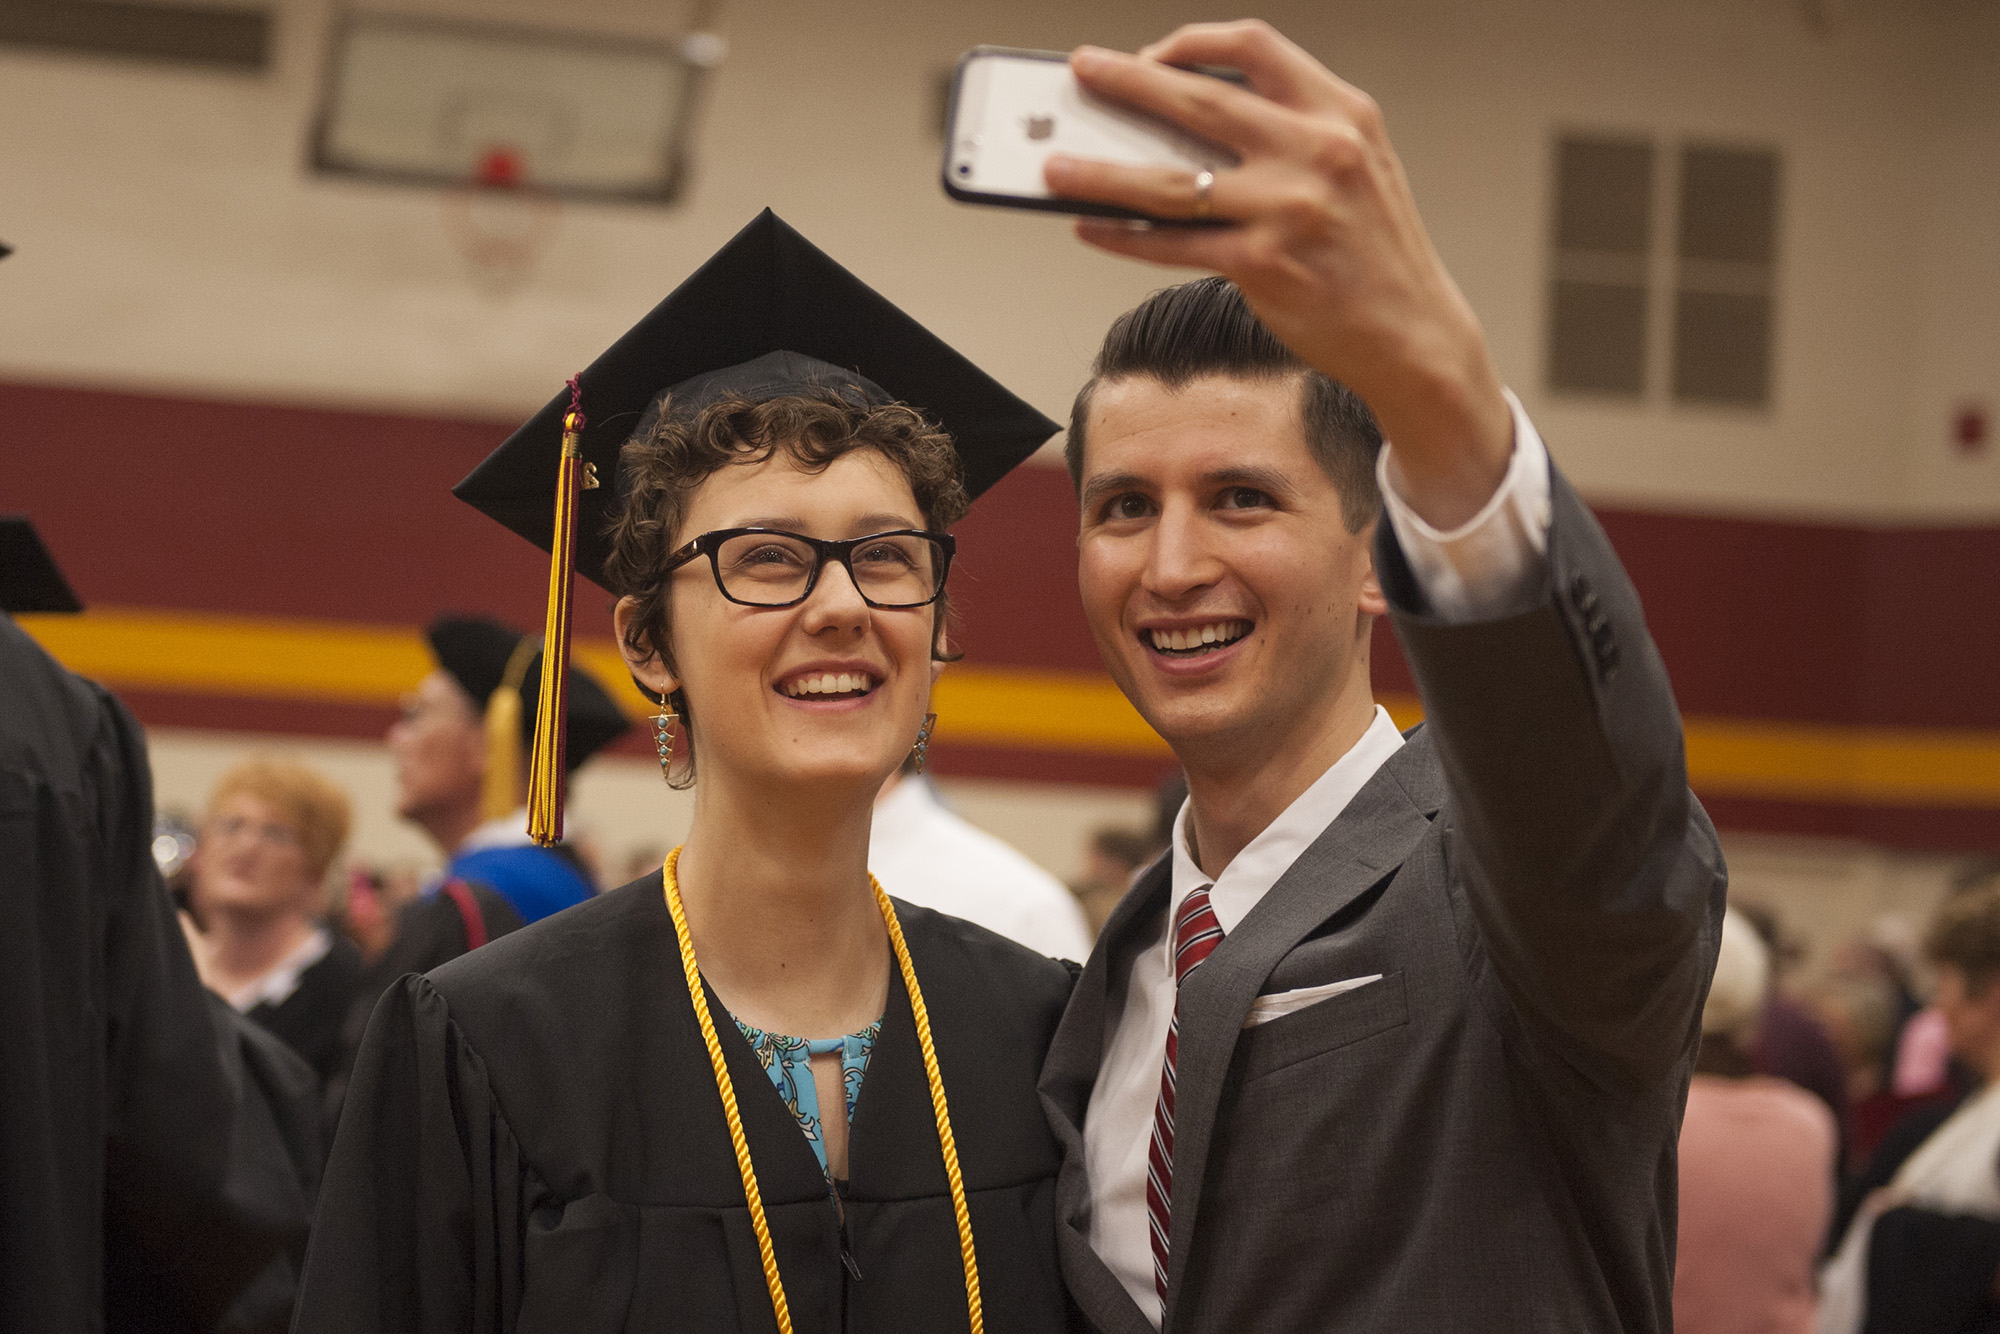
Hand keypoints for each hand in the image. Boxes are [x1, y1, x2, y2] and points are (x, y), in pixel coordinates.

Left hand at [1045, 21, 1512, 529]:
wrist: (1413, 333)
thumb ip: (1292, 130)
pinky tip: (1093, 227)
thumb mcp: (1357, 164)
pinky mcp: (1264, 265)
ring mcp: (1288, 209)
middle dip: (1127, 83)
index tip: (1150, 53)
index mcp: (1341, 113)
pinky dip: (1125, 236)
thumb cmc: (1375, 250)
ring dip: (1101, 172)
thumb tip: (1185, 122)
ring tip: (1055, 167)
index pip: (1255, 47)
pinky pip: (1174, 244)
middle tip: (1081, 73)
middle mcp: (1317, 151)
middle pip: (1200, 101)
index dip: (1192, 42)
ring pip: (1171, 181)